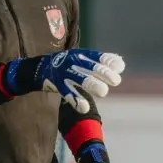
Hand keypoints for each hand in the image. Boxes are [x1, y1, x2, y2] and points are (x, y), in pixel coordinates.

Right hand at [8, 49, 124, 112]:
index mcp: (82, 55)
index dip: (109, 62)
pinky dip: (77, 100)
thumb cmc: (68, 63)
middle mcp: (75, 62)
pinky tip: (85, 108)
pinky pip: (68, 93)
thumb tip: (120, 62)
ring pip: (81, 80)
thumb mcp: (83, 58)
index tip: (120, 67)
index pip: (98, 57)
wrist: (41, 67)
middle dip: (105, 74)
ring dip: (93, 85)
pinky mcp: (58, 85)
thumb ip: (100, 61)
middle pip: (92, 68)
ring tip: (104, 92)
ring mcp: (66, 73)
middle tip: (116, 81)